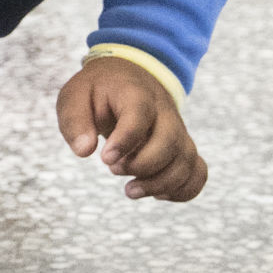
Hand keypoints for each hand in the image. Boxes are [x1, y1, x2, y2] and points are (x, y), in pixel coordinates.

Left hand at [57, 56, 207, 200]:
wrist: (126, 78)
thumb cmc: (97, 92)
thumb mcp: (75, 97)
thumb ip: (75, 121)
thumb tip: (84, 151)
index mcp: (135, 93)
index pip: (140, 115)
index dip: (124, 141)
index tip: (105, 159)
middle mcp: (163, 111)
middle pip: (170, 141)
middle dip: (143, 166)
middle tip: (114, 170)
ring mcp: (177, 129)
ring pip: (186, 160)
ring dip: (161, 183)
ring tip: (130, 190)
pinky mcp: (182, 146)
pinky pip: (198, 171)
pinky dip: (184, 189)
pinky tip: (158, 194)